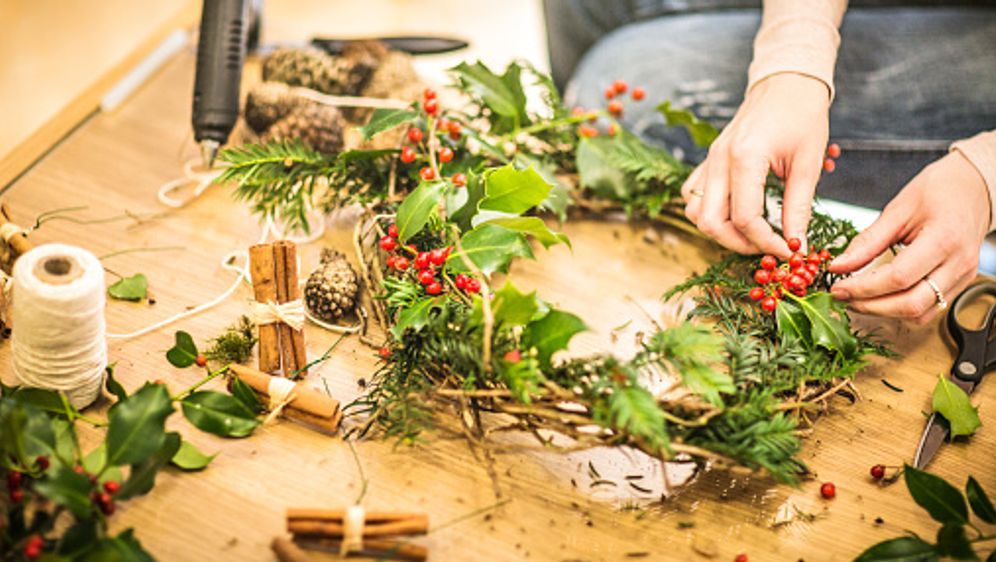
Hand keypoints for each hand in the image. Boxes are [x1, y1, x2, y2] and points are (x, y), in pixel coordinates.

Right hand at [681, 73, 830, 256]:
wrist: (786, 82)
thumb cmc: (802, 115)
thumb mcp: (808, 163)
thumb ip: (798, 207)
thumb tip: (796, 244)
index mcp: (744, 157)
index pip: (745, 218)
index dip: (767, 242)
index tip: (789, 250)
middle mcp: (719, 160)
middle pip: (711, 222)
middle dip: (739, 244)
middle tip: (768, 247)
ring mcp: (709, 160)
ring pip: (695, 212)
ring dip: (720, 231)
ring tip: (751, 233)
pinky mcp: (708, 160)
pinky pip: (693, 196)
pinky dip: (709, 212)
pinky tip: (734, 214)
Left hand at [829, 152, 990, 323]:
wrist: (974, 187)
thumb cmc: (940, 190)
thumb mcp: (898, 209)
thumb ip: (868, 241)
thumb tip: (839, 265)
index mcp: (944, 239)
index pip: (898, 278)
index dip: (863, 288)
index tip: (837, 287)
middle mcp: (958, 264)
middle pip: (910, 304)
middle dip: (870, 306)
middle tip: (842, 297)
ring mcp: (963, 277)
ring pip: (920, 313)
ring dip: (884, 312)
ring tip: (857, 298)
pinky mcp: (960, 284)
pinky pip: (929, 309)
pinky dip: (900, 309)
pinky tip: (880, 297)